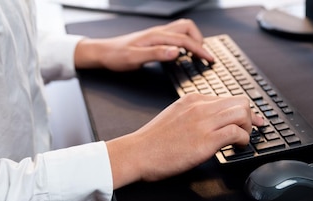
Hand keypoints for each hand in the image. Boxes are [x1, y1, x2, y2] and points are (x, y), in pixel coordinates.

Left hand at [74, 19, 213, 70]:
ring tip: (197, 53)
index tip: (210, 59)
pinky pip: (175, 35)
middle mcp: (158, 32)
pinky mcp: (154, 39)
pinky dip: (184, 42)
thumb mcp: (135, 58)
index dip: (200, 50)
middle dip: (199, 40)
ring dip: (192, 39)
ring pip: (182, 29)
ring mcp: (156, 34)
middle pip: (187, 28)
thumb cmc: (116, 56)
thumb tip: (176, 52)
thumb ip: (156, 54)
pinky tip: (182, 53)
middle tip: (204, 56)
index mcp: (156, 36)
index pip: (185, 40)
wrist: (102, 53)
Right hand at [105, 94, 264, 188]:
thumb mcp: (174, 115)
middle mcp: (200, 107)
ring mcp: (204, 122)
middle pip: (240, 102)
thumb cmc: (153, 141)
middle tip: (251, 130)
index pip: (227, 97)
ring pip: (242, 113)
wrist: (138, 153)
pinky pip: (237, 133)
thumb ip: (193, 113)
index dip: (243, 109)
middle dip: (250, 117)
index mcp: (192, 99)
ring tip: (243, 139)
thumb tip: (212, 121)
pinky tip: (238, 147)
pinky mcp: (206, 140)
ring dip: (249, 128)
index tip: (251, 119)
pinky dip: (244, 140)